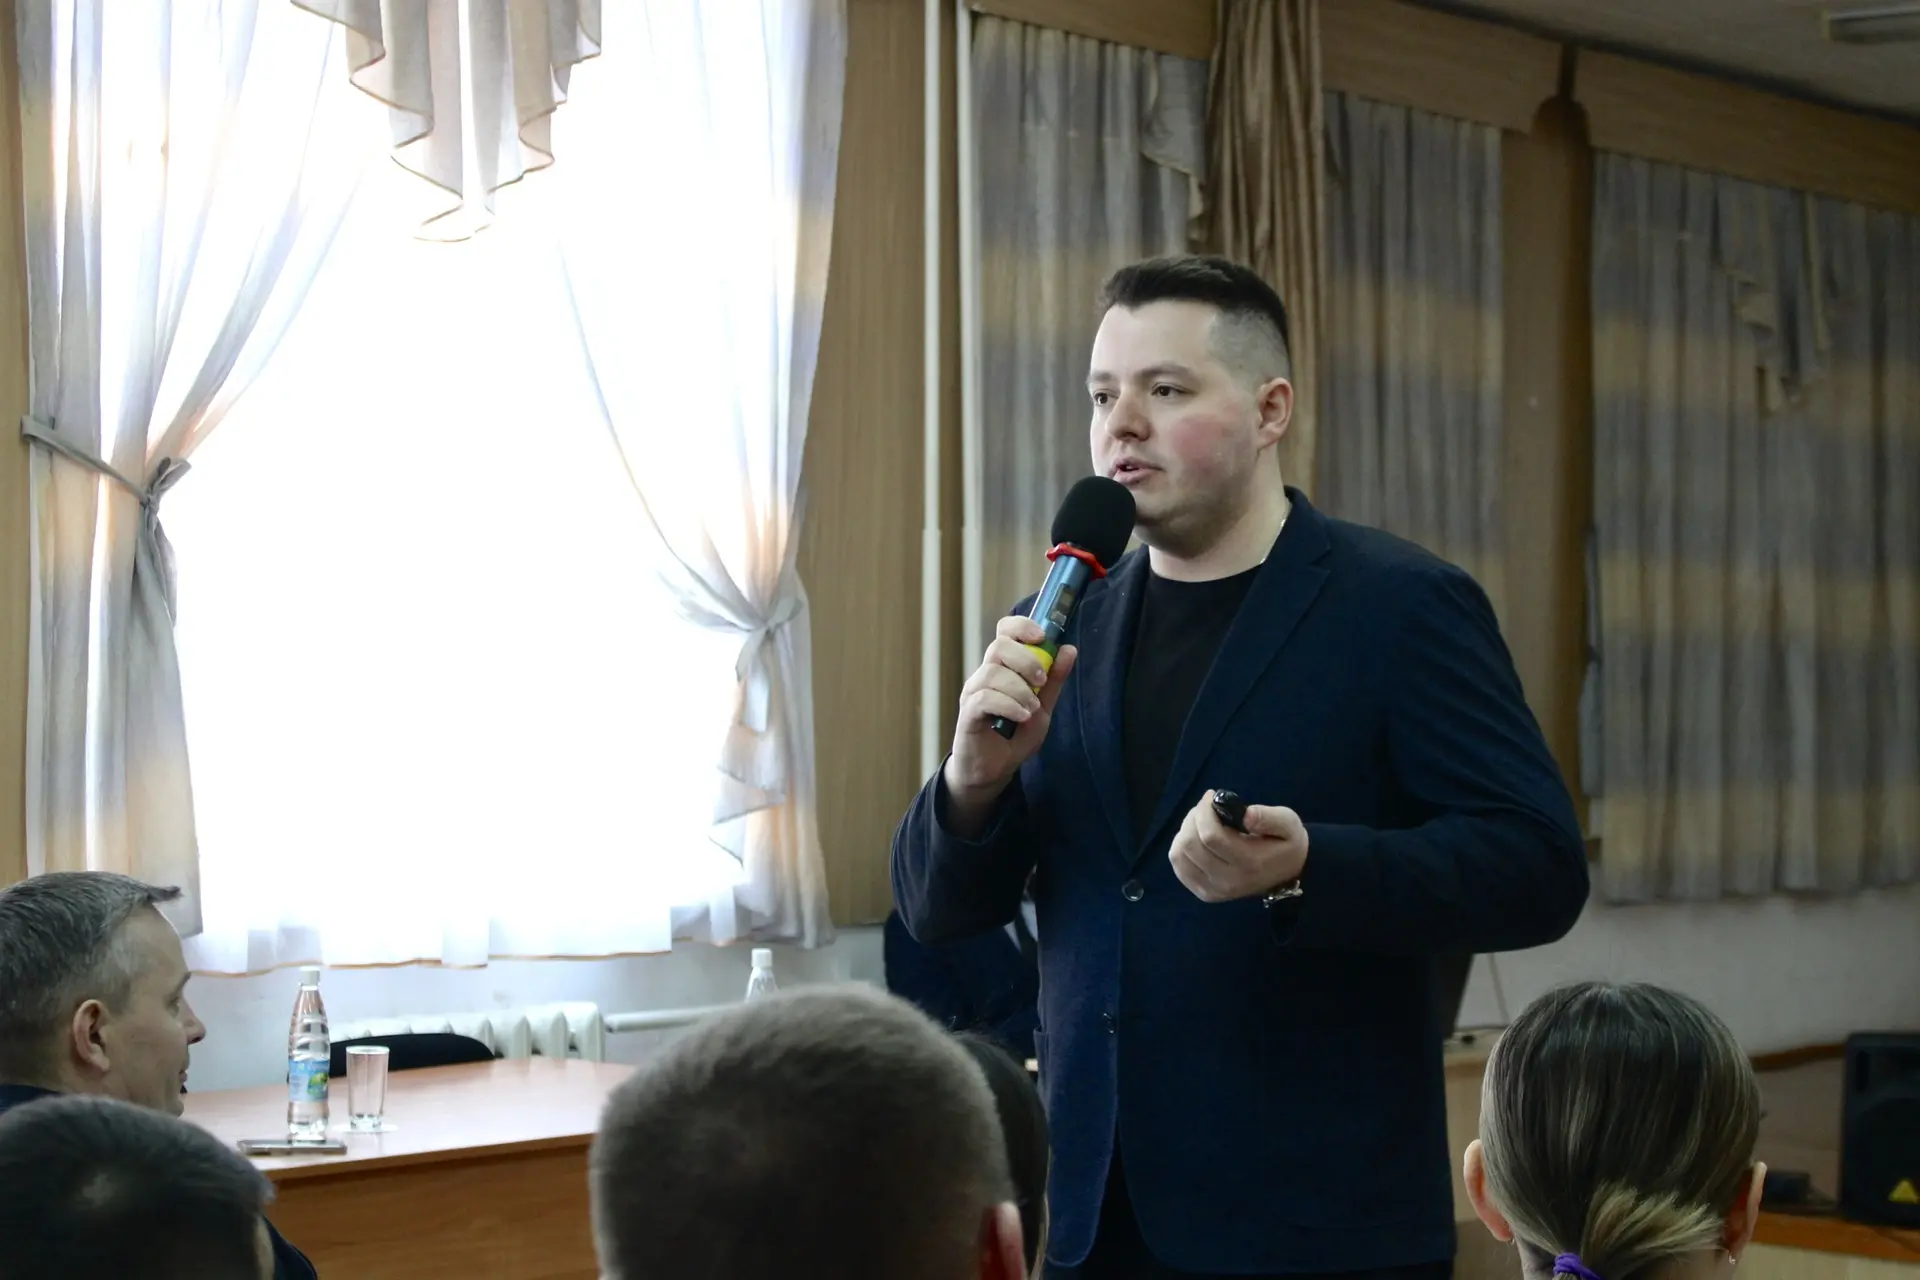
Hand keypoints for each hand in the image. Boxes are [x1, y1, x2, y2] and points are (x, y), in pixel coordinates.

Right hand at [944, 616, 1078, 804]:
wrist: (994, 770)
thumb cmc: (1015, 735)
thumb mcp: (1043, 706)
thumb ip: (1054, 680)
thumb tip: (1069, 649)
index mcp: (1003, 667)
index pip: (1005, 630)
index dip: (1022, 626)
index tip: (1041, 637)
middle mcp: (985, 674)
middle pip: (999, 646)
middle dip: (1026, 660)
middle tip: (1041, 681)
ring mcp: (974, 692)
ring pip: (993, 673)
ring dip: (1020, 689)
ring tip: (1032, 709)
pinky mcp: (968, 713)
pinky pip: (985, 698)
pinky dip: (1009, 705)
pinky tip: (1022, 717)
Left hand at [1169, 790, 1308, 902]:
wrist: (1288, 873)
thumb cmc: (1285, 843)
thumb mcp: (1289, 824)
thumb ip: (1270, 818)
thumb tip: (1247, 814)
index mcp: (1249, 863)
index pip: (1210, 836)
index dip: (1204, 811)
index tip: (1212, 796)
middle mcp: (1228, 881)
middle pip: (1190, 844)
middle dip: (1193, 817)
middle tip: (1206, 807)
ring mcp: (1213, 890)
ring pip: (1179, 854)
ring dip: (1184, 831)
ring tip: (1200, 822)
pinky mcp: (1204, 892)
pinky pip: (1178, 866)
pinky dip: (1181, 847)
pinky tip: (1195, 838)